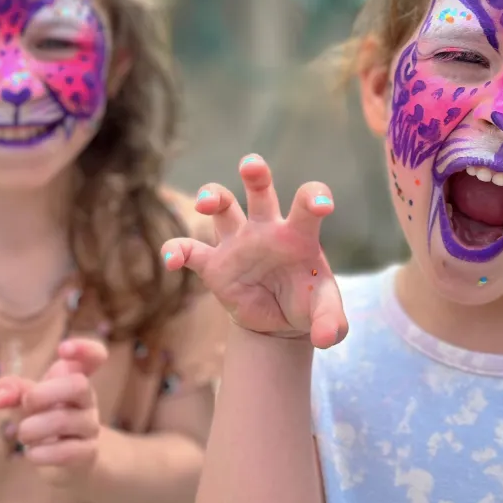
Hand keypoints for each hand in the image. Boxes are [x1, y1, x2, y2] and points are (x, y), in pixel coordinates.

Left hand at [0, 338, 107, 485]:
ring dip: (34, 427)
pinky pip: (67, 452)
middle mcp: (87, 400)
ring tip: (23, 434)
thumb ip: (12, 390)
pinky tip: (32, 453)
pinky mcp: (88, 452)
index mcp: (76, 378)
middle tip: (26, 403)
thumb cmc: (46, 418)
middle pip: (79, 385)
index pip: (95, 356)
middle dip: (45, 393)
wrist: (69, 458)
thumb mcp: (29, 400)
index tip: (62, 350)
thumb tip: (0, 396)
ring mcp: (90, 426)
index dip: (84, 349)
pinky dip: (42, 453)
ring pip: (66, 421)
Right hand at [162, 154, 348, 347]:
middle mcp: (266, 229)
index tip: (323, 205)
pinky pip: (189, 250)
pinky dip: (176, 250)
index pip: (306, 203)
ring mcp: (237, 243)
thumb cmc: (306, 303)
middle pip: (259, 190)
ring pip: (222, 207)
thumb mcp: (324, 312)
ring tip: (206, 204)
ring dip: (212, 196)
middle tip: (251, 165)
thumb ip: (332, 321)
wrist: (279, 321)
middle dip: (255, 174)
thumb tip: (328, 338)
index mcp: (298, 233)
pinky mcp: (214, 264)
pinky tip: (171, 260)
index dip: (314, 197)